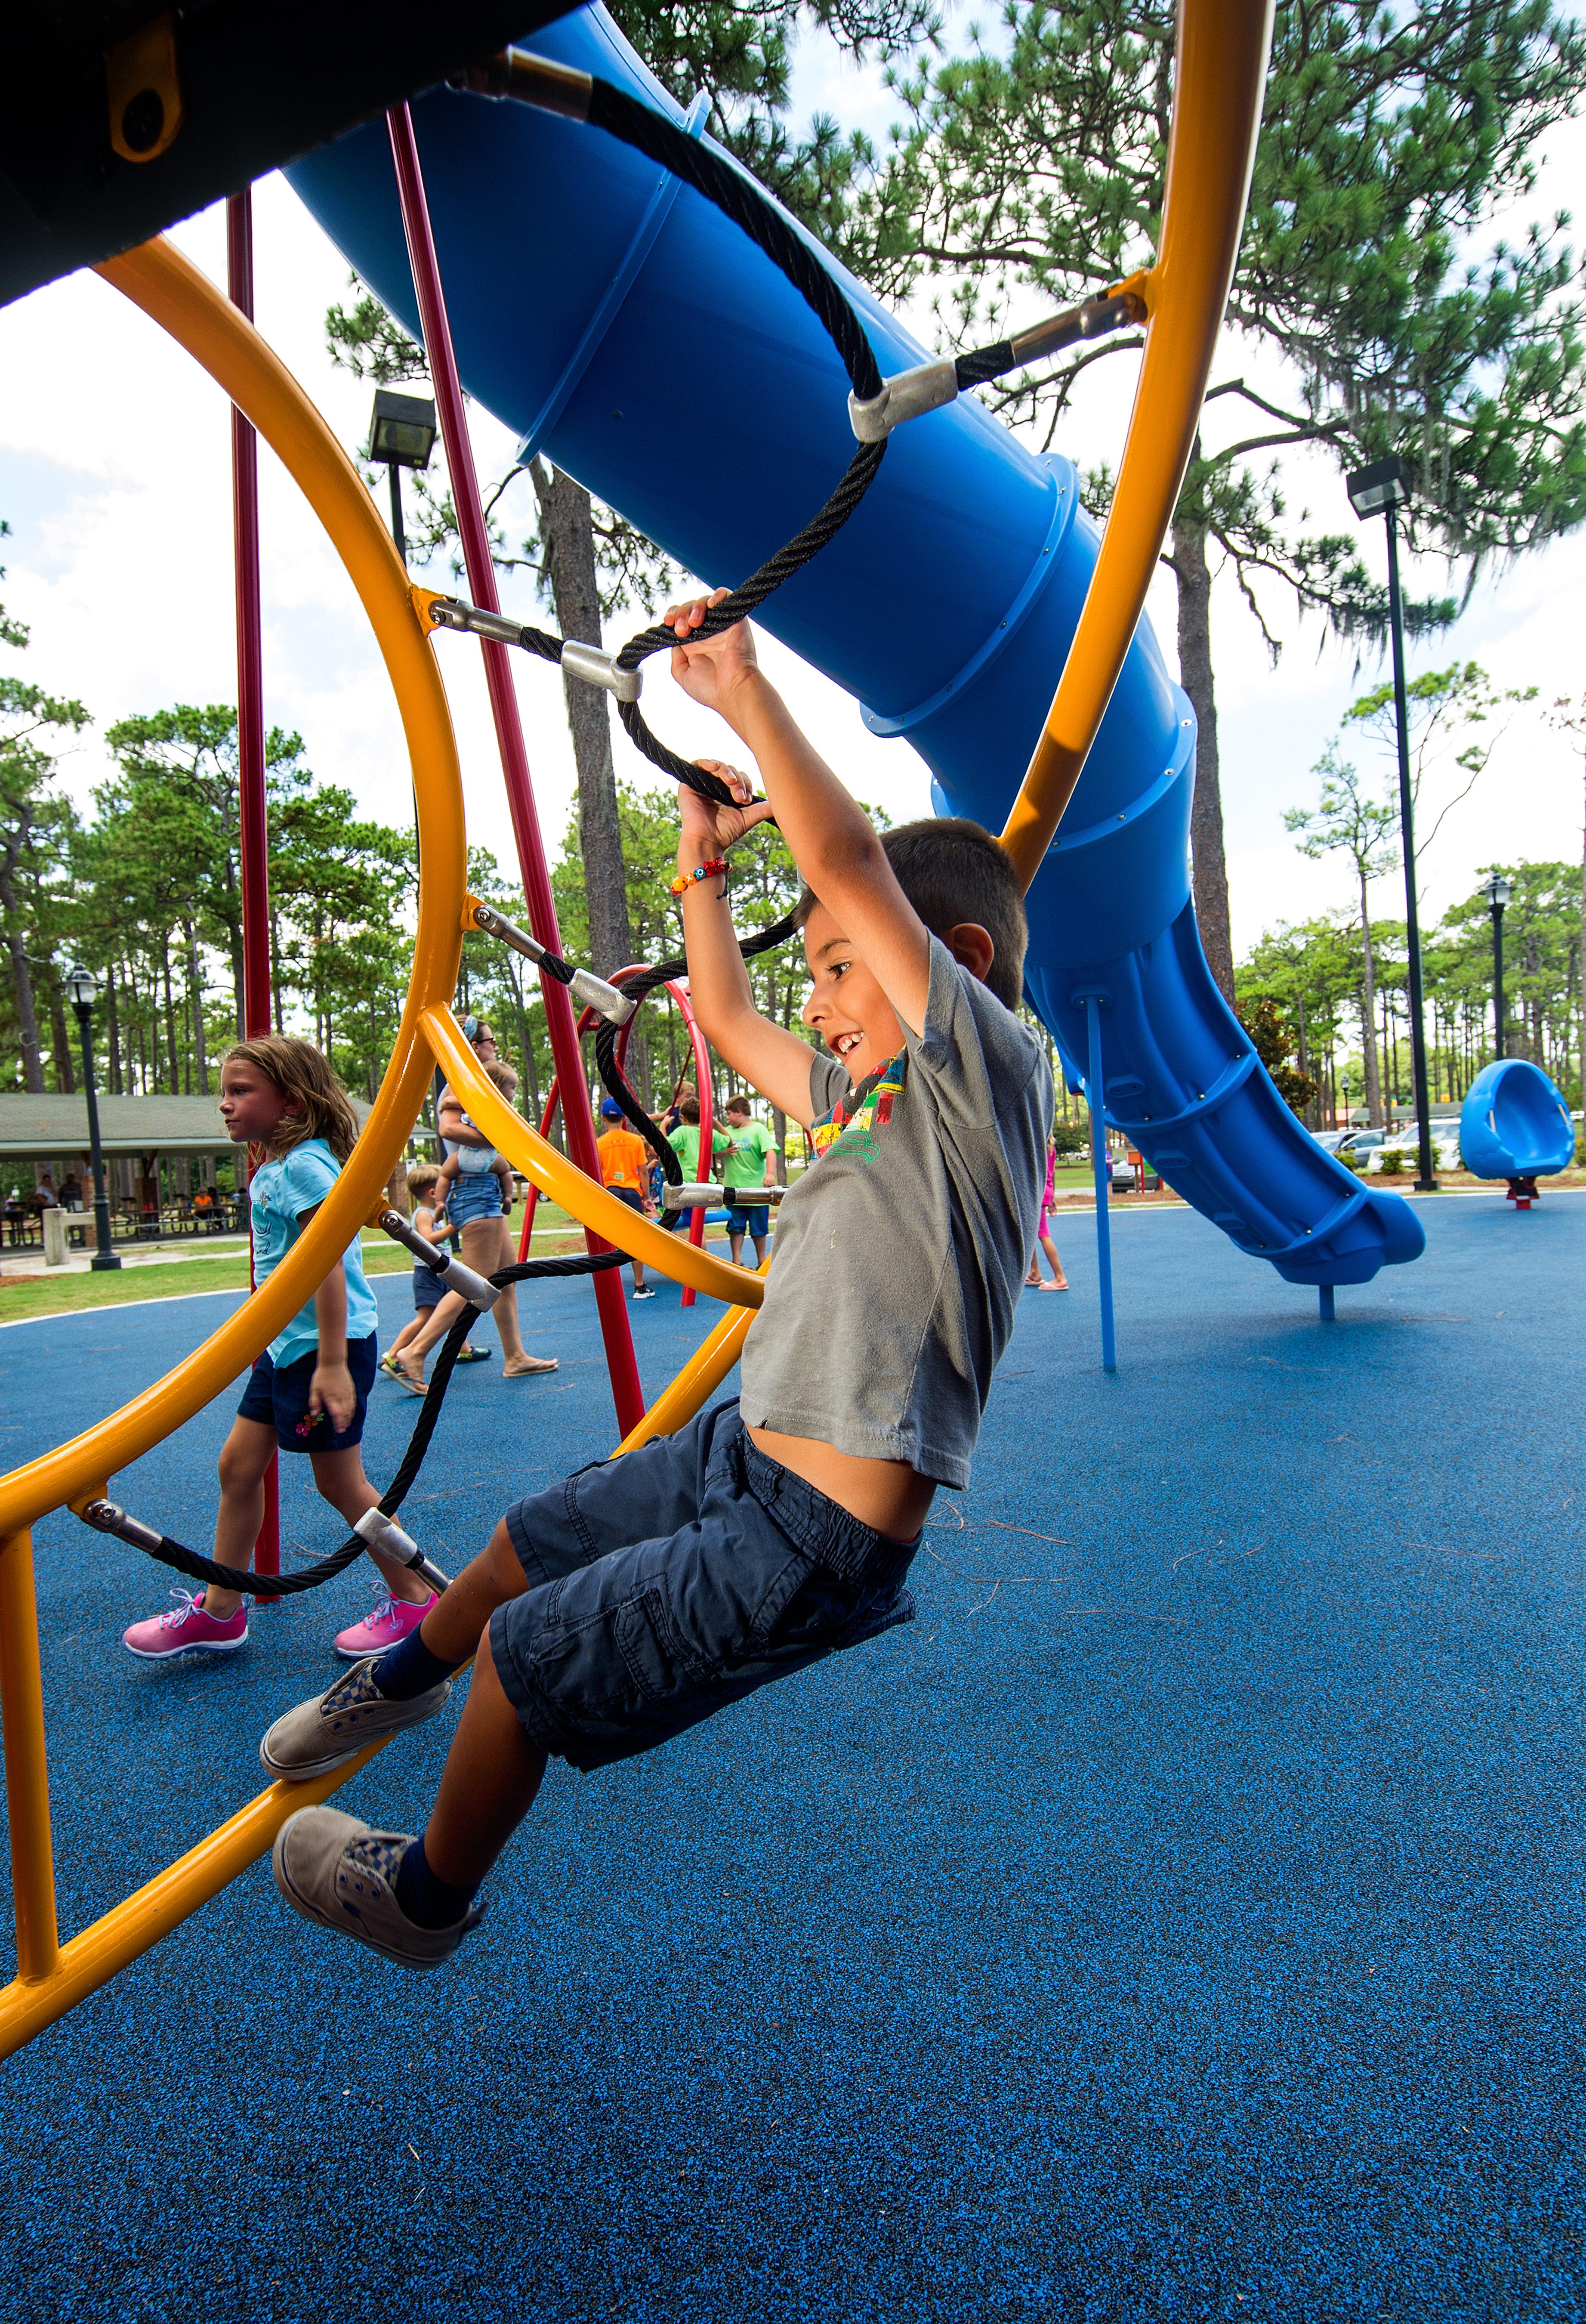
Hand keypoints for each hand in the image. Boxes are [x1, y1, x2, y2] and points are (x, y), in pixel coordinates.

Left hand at [308, 1360, 355, 1432]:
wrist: (333, 1362)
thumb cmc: (321, 1376)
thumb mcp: (314, 1389)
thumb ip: (314, 1403)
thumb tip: (314, 1414)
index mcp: (332, 1398)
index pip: (337, 1414)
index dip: (338, 1423)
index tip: (338, 1430)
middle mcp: (341, 1397)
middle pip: (345, 1413)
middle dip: (344, 1423)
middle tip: (342, 1430)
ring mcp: (347, 1393)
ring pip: (351, 1409)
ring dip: (349, 1417)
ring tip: (347, 1424)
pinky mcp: (351, 1389)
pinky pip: (353, 1402)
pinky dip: (352, 1410)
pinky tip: (351, 1412)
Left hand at [665, 588, 759, 716]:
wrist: (732, 691)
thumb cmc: (711, 688)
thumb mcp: (682, 673)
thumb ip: (675, 654)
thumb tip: (674, 638)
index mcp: (694, 643)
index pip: (680, 618)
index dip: (673, 615)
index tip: (668, 622)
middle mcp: (707, 632)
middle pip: (689, 607)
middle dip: (681, 613)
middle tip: (682, 630)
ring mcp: (721, 624)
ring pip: (704, 601)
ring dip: (694, 607)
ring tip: (694, 623)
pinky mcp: (735, 619)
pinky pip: (727, 596)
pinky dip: (717, 595)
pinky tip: (710, 605)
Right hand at [676, 755, 775, 864]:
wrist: (708, 842)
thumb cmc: (726, 832)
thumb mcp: (748, 817)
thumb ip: (763, 808)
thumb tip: (785, 801)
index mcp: (727, 793)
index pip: (740, 778)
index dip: (746, 784)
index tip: (748, 799)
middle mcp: (715, 787)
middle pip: (730, 771)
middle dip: (738, 780)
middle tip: (740, 796)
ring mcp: (702, 784)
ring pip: (718, 767)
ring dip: (727, 772)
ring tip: (731, 782)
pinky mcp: (689, 783)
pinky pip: (698, 764)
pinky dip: (707, 763)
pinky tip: (715, 767)